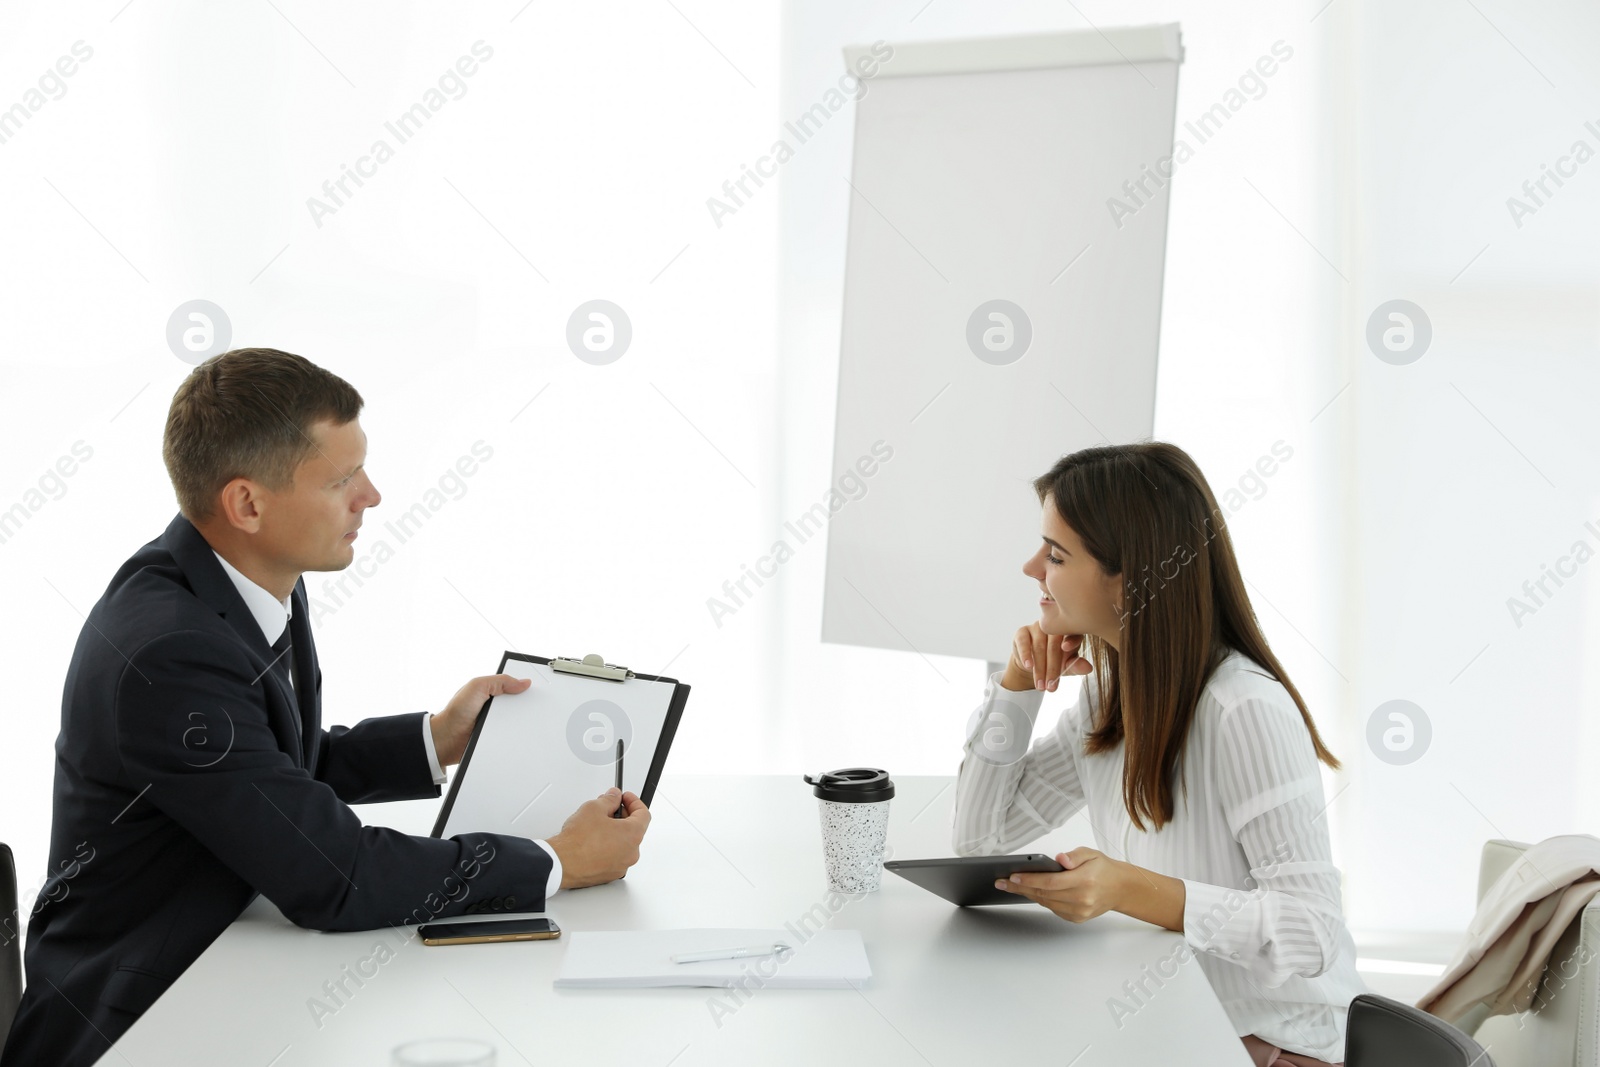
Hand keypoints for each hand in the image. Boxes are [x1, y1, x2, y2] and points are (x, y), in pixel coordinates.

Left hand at [430, 674, 531, 766]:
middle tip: (538, 705)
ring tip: (533, 721)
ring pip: (518, 721)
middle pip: (518, 704)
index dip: (524, 686)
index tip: (536, 687)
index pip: (512, 686)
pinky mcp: (497, 737)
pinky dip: (517, 735)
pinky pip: (512, 735)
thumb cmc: (456, 712)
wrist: (446, 739)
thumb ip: (498, 681)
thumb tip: (522, 682)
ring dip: (522, 722)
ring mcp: (496, 723)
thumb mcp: (476, 686)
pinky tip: (523, 734)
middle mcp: (494, 707)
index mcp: (490, 692)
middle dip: (527, 704)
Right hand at [547, 788, 649, 890]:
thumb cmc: (577, 841)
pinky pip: (614, 856)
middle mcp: (631, 853)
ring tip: (598, 824)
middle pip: (634, 829)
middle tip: (609, 808)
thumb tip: (614, 797)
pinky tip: (594, 840)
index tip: (625, 797)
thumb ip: (609, 799)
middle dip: (623, 816)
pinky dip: (608, 847)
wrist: (561, 863)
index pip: (643, 814)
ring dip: (615, 832)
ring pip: (623, 844)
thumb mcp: (594, 808)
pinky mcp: (609, 874)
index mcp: (633, 835)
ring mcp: (621, 866)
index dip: (634, 802)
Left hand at [992, 847, 1128, 921]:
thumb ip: (1074, 856)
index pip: (1050, 882)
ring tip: (1011, 885)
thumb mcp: (1090, 853)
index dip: (1029, 879)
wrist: (1120, 888)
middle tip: (1001, 882)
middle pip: (1044, 894)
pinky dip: (1041, 899)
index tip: (1012, 876)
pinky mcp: (1077, 918)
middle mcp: (1082, 898)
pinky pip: (1053, 908)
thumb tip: (1060, 859)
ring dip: (1028, 894)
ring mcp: (1079, 911)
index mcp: (1084, 880)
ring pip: (1046, 902)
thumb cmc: (1103, 869)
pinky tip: (1031, 891)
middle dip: (1020, 887)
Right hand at [1001, 624, 1092, 691]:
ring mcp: (1037, 628)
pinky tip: (1028, 666)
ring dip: (1039, 668)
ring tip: (1041, 685)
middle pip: (1054, 645)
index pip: (1073, 635)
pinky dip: (1026, 655)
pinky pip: (1023, 642)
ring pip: (1039, 646)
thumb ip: (1077, 666)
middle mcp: (1054, 627)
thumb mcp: (1067, 666)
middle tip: (1051, 687)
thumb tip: (1088, 668)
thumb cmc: (1055, 662)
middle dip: (1052, 669)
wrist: (1031, 664)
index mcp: (1070, 632)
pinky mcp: (1022, 632)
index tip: (1067, 649)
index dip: (1071, 641)